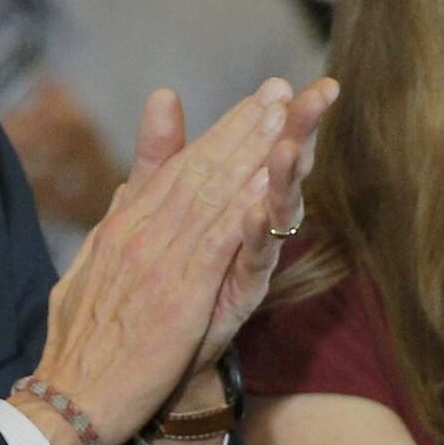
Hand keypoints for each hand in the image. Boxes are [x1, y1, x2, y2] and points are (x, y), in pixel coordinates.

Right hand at [13, 87, 298, 444]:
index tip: (264, 98)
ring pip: (214, 198)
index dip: (226, 129)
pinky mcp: (177, 300)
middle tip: (287, 89)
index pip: (182, 167)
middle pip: (203, 170)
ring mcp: (159, 264)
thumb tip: (135, 183)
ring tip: (291, 120)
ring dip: (254, 155)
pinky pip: (217, 249)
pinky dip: (245, 215)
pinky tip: (274, 189)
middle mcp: (141, 234)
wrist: (69, 398)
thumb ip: (127, 210)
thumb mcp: (100, 262)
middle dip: (247, 127)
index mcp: (125, 226)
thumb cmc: (84, 340)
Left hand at [160, 74, 341, 386]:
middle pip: (276, 172)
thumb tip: (166, 95)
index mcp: (224, 204)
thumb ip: (162, 156)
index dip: (267, 116)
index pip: (251, 148)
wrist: (121, 361)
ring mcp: (243, 264)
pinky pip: (252, 264)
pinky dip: (255, 235)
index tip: (283, 82)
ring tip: (291, 144)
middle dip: (298, 132)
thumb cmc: (145, 287)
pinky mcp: (236, 300)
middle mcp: (243, 231)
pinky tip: (258, 211)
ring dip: (283, 178)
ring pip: (273, 213)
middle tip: (322, 95)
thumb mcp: (150, 207)